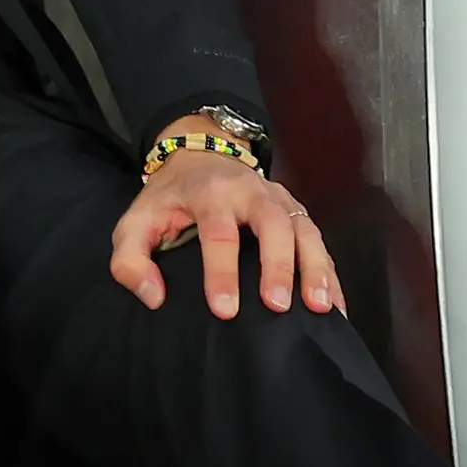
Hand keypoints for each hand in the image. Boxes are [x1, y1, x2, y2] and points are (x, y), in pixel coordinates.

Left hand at [109, 120, 344, 319]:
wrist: (198, 156)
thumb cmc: (167, 199)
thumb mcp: (135, 222)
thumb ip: (130, 259)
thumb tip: (153, 298)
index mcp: (210, 193)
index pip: (219, 233)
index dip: (222, 273)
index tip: (225, 311)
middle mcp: (251, 191)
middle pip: (274, 224)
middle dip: (277, 265)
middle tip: (277, 306)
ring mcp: (280, 199)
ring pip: (305, 230)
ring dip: (315, 269)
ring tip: (320, 308)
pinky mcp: (297, 212)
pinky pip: (319, 242)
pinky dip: (330, 274)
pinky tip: (336, 307)